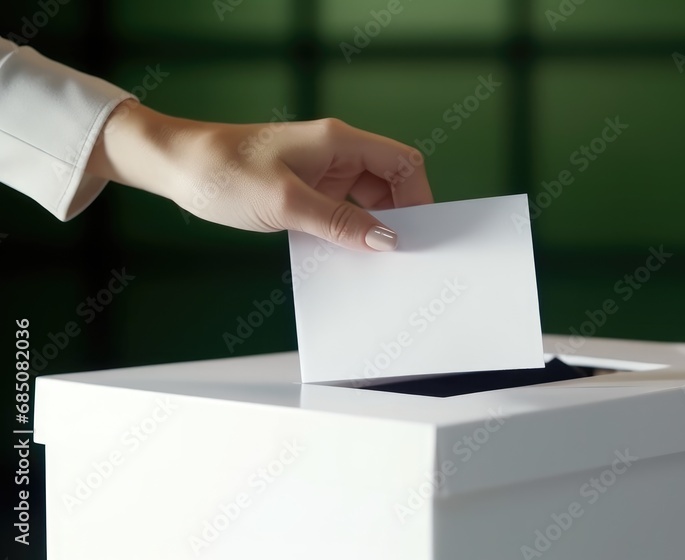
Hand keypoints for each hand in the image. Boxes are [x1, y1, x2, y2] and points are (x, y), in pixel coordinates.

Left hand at [85, 100, 432, 250]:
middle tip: (396, 254)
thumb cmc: (223, 172)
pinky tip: (339, 251)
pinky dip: (345, 229)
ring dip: (368, 226)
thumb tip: (386, 240)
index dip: (419, 196)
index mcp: (339, 141)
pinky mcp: (304, 187)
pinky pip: (339, 208)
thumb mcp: (287, 203)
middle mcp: (335, 152)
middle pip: (389, 182)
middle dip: (397, 216)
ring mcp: (320, 170)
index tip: (417, 232)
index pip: (402, 162)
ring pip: (365, 198)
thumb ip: (340, 222)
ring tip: (366, 257)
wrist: (174, 165)